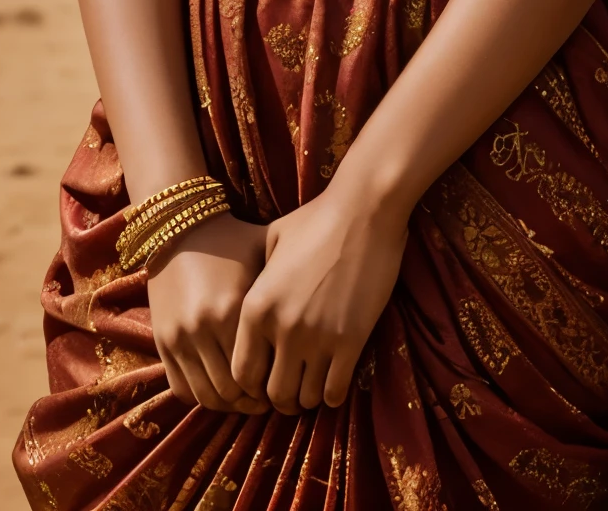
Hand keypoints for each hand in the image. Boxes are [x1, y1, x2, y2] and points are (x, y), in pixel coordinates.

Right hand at [146, 212, 268, 411]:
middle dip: (253, 402)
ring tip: (249, 402)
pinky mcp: (162, 344)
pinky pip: (182, 389)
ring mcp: (179, 339)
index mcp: (234, 308)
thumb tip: (324, 319)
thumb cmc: (234, 241)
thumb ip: (285, 291)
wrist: (181, 229)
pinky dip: (202, 398)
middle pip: (232, 391)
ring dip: (229, 406)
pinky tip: (222, 394)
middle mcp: (204, 328)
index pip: (256, 370)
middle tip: (272, 401)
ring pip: (207, 396)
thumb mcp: (264, 257)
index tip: (288, 384)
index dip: (273, 385)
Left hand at [232, 185, 407, 412]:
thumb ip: (257, 279)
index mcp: (255, 308)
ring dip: (308, 397)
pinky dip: (333, 395)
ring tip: (313, 385)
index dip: (251, 387)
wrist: (366, 209)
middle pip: (274, 393)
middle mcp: (281, 329)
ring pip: (305, 398)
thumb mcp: (272, 243)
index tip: (264, 381)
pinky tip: (335, 380)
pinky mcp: (351, 340)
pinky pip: (335, 391)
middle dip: (281, 398)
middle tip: (292, 388)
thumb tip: (252, 301)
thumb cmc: (317, 218)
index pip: (241, 374)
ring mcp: (317, 338)